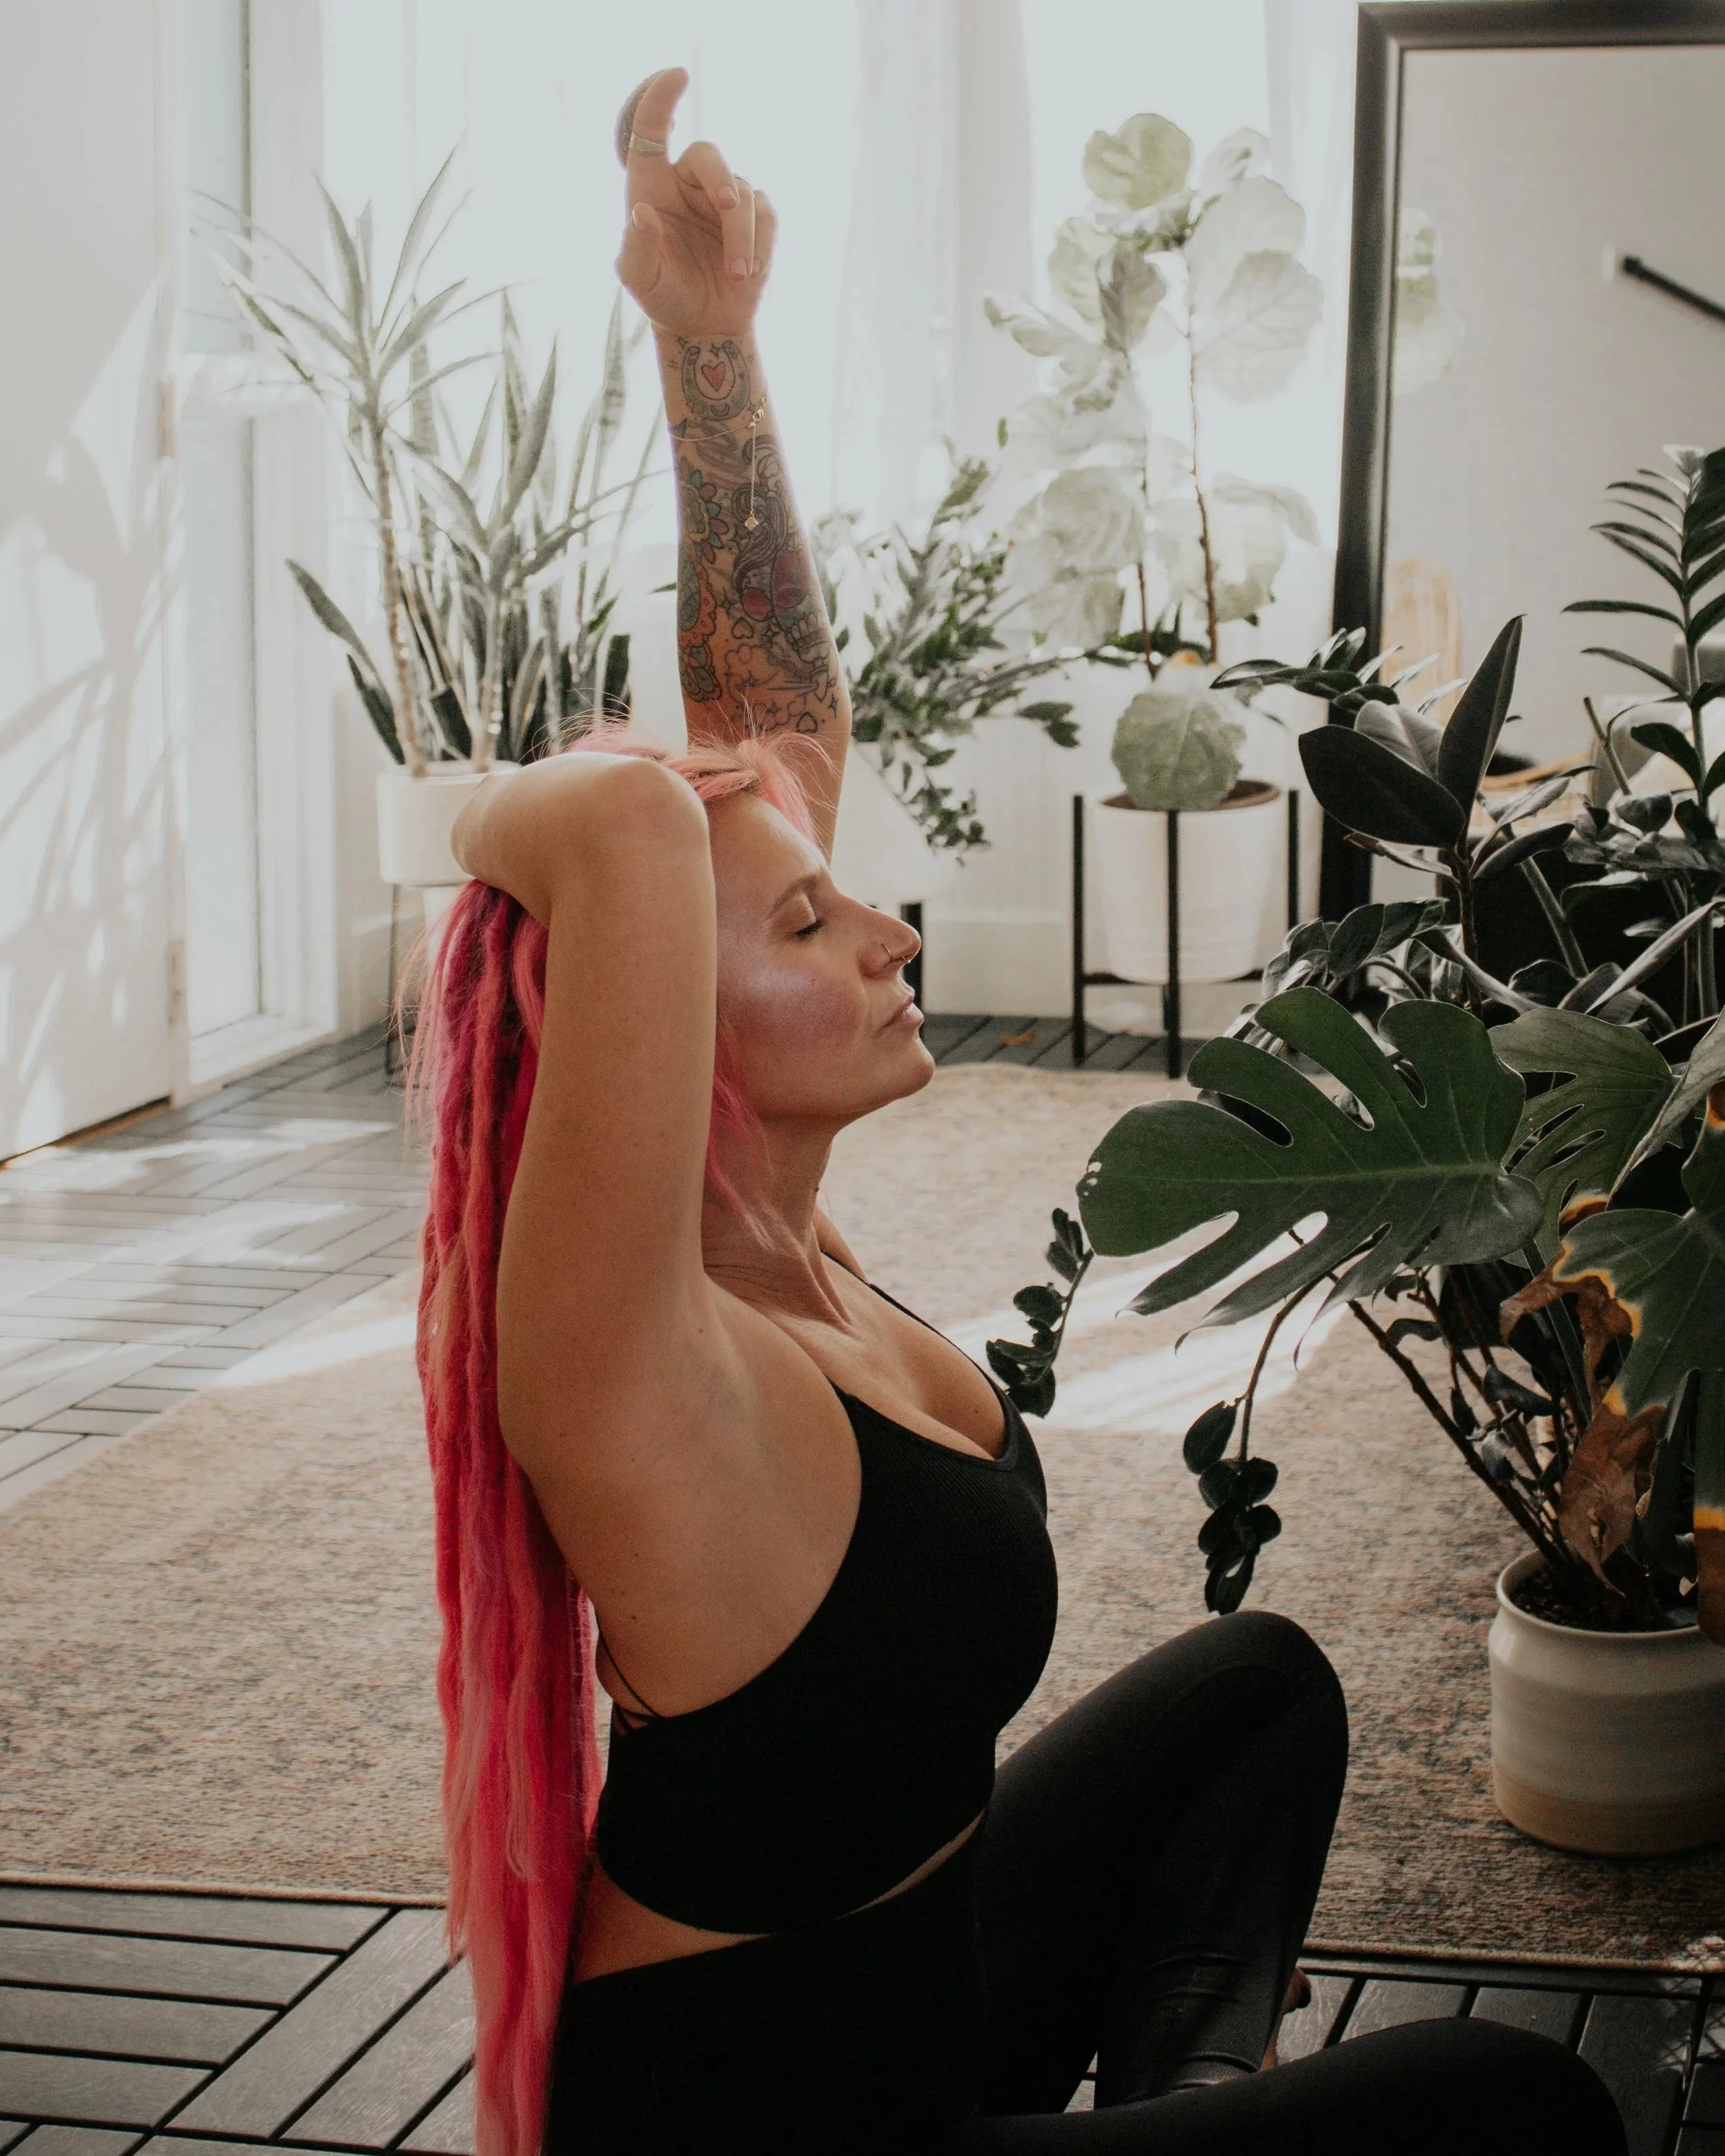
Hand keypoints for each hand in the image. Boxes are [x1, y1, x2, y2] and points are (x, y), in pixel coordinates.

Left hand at [613, 69, 776, 339]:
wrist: (703, 326)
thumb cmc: (664, 296)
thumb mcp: (640, 280)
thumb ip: (636, 247)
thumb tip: (642, 212)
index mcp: (652, 185)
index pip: (651, 129)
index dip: (661, 97)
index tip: (678, 75)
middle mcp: (687, 183)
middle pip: (708, 155)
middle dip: (720, 181)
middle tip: (728, 208)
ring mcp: (724, 199)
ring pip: (744, 194)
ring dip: (742, 237)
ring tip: (735, 275)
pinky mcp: (756, 218)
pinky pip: (767, 215)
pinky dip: (760, 244)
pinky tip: (748, 274)